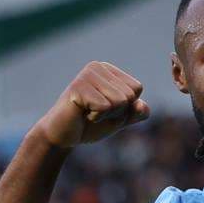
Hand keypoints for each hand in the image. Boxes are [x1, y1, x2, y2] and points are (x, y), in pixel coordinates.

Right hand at [35, 62, 149, 148]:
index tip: (106, 108)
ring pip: (120, 101)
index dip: (126, 107)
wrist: (63, 135)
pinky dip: (96, 117)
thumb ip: (136, 112)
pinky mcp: (77, 87)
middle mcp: (97, 67)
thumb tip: (140, 106)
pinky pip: (104, 107)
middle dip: (116, 112)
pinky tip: (81, 114)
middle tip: (95, 112)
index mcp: (109, 70)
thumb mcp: (121, 119)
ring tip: (88, 112)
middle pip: (129, 95)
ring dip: (106, 115)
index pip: (136, 88)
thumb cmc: (91, 124)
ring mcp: (86, 75)